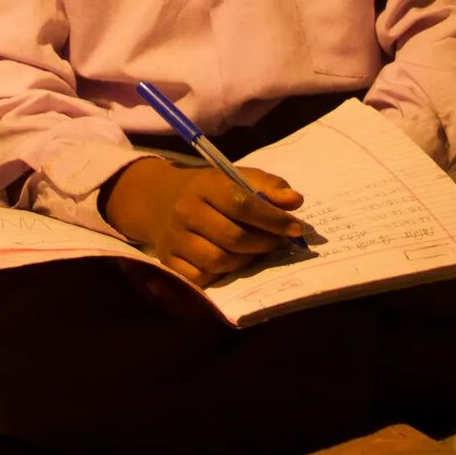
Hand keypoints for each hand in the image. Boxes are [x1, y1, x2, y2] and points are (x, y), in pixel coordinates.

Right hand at [99, 157, 307, 287]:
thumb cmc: (208, 189)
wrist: (159, 199)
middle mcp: (186, 211)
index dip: (272, 219)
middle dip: (264, 243)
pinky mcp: (168, 260)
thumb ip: (268, 186)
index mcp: (205, 185)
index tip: (296, 228)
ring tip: (257, 252)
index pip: (242, 203)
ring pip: (218, 261)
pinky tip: (231, 263)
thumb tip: (295, 201)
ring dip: (246, 261)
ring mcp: (174, 238)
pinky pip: (200, 277)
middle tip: (278, 242)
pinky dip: (221, 274)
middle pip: (233, 237)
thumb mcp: (236, 176)